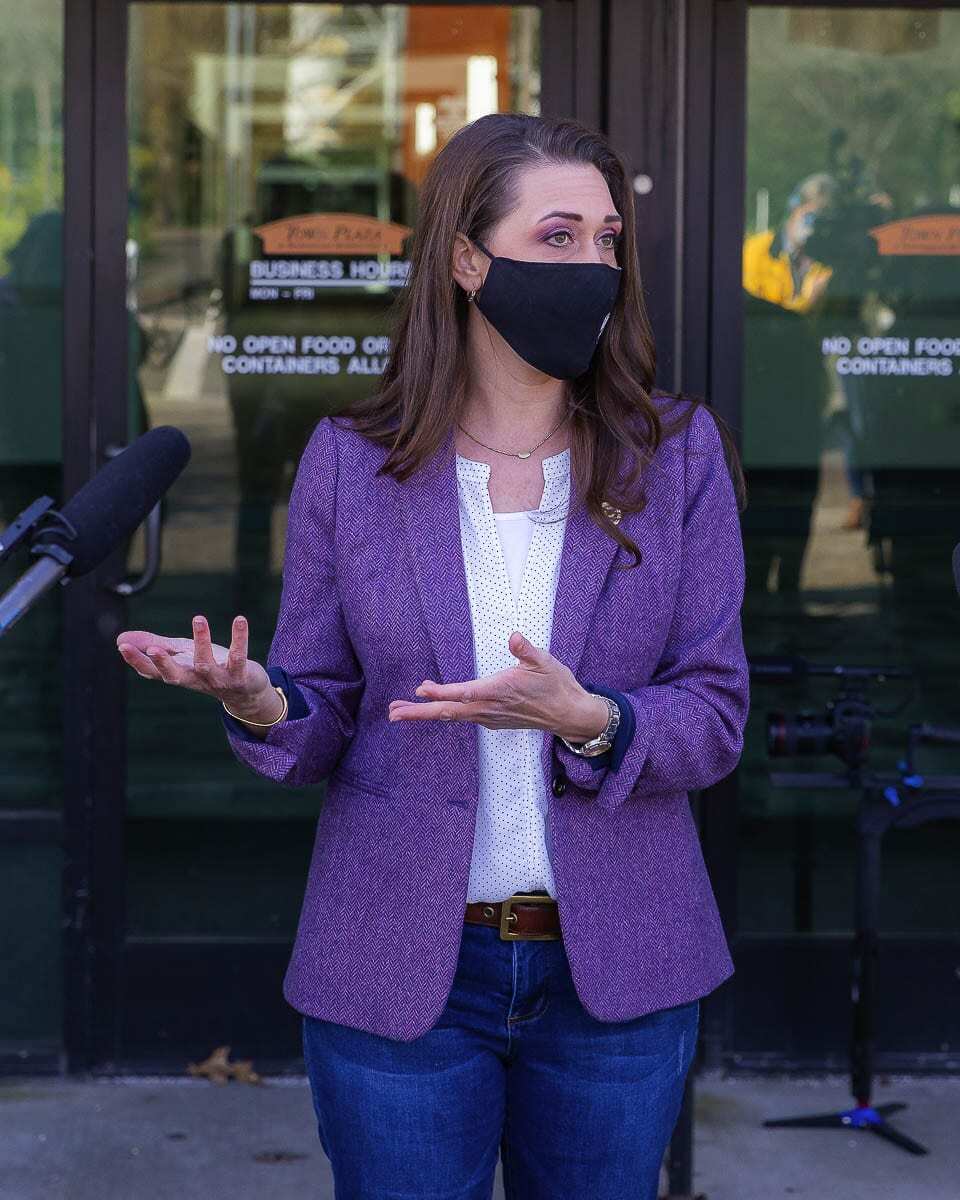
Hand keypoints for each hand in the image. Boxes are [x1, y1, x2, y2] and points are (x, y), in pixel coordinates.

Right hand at [115, 614, 270, 713]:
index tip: (122, 647)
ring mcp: (218, 679)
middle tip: (153, 649)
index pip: (153, 672)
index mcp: (179, 675)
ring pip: (206, 663)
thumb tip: (120, 639)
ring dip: (202, 641)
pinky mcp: (240, 675)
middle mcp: (195, 679)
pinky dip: (239, 638)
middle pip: (175, 675)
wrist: (246, 694)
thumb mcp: (180, 656)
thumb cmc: (208, 670)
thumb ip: (155, 646)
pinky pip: (239, 656)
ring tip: (198, 618)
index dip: (137, 660)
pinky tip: (239, 619)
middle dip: (164, 663)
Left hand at [388, 631, 608, 740]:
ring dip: (426, 714)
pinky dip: (443, 713)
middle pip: (448, 712)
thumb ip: (526, 650)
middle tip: (393, 712)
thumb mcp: (545, 662)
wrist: (570, 715)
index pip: (463, 693)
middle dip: (419, 713)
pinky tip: (433, 710)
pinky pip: (462, 718)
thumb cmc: (557, 686)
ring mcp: (490, 717)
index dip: (441, 692)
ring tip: (400, 711)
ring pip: (452, 716)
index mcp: (500, 691)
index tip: (420, 689)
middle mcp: (490, 708)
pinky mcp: (493, 720)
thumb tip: (514, 636)